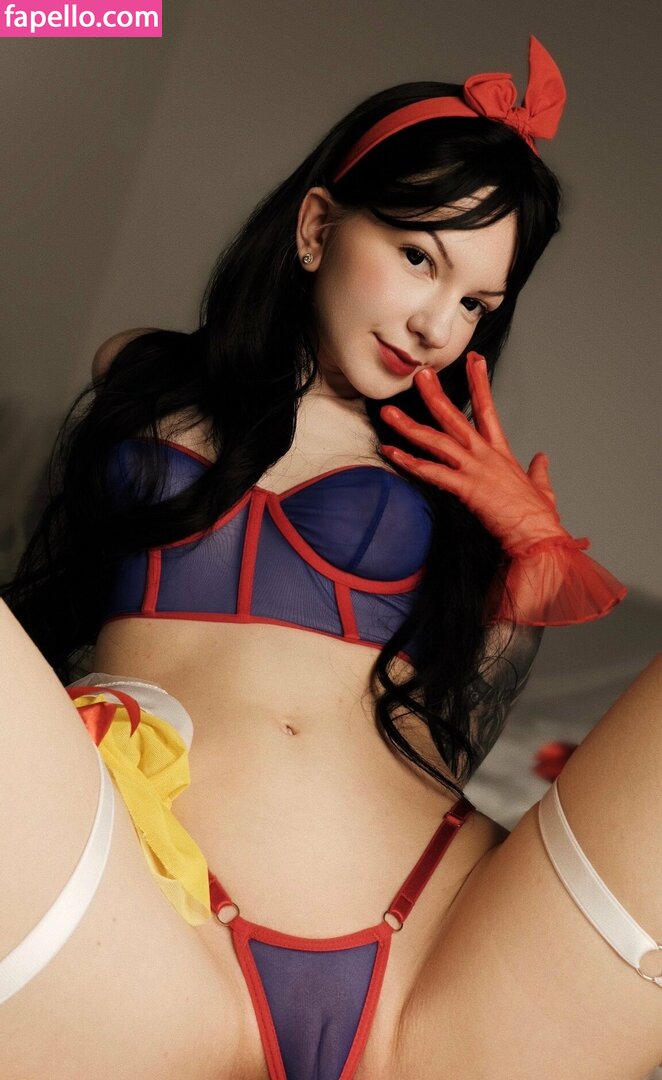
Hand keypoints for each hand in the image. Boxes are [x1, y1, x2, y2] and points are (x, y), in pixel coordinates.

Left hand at [379, 352, 567, 552]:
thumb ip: (539, 470)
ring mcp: (475, 470)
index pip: (487, 409)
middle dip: (435, 394)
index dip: (479, 383)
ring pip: (437, 441)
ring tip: (389, 413)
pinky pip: (431, 472)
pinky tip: (390, 452)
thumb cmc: (539, 517)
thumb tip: (542, 458)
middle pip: (455, 417)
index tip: (473, 360)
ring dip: (409, 426)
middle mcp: (485, 456)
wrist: (539, 536)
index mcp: (500, 453)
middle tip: (420, 375)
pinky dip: (409, 462)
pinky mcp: (467, 488)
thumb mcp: (542, 488)